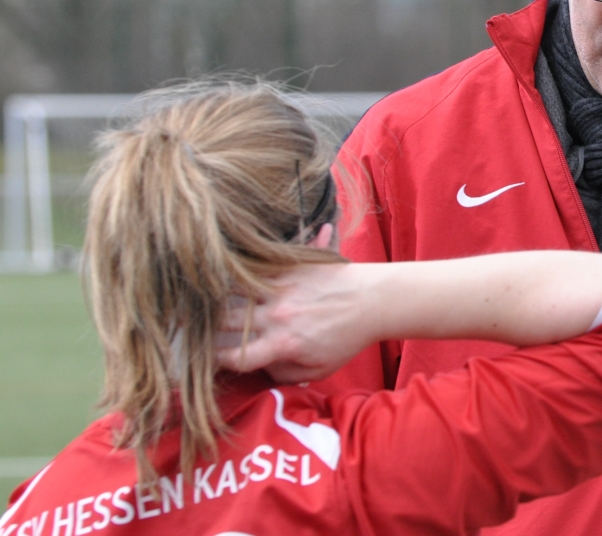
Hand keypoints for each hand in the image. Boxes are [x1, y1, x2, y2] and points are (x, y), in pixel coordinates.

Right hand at [215, 261, 374, 383]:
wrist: (371, 301)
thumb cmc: (347, 339)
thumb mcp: (318, 369)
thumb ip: (284, 373)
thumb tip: (259, 368)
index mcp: (282, 344)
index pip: (236, 356)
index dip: (215, 359)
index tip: (205, 358)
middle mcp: (276, 315)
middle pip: (226, 320)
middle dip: (206, 325)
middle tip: (192, 325)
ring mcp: (281, 288)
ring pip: (236, 288)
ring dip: (217, 293)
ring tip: (200, 295)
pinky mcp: (288, 267)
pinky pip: (257, 265)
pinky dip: (240, 268)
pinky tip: (223, 267)